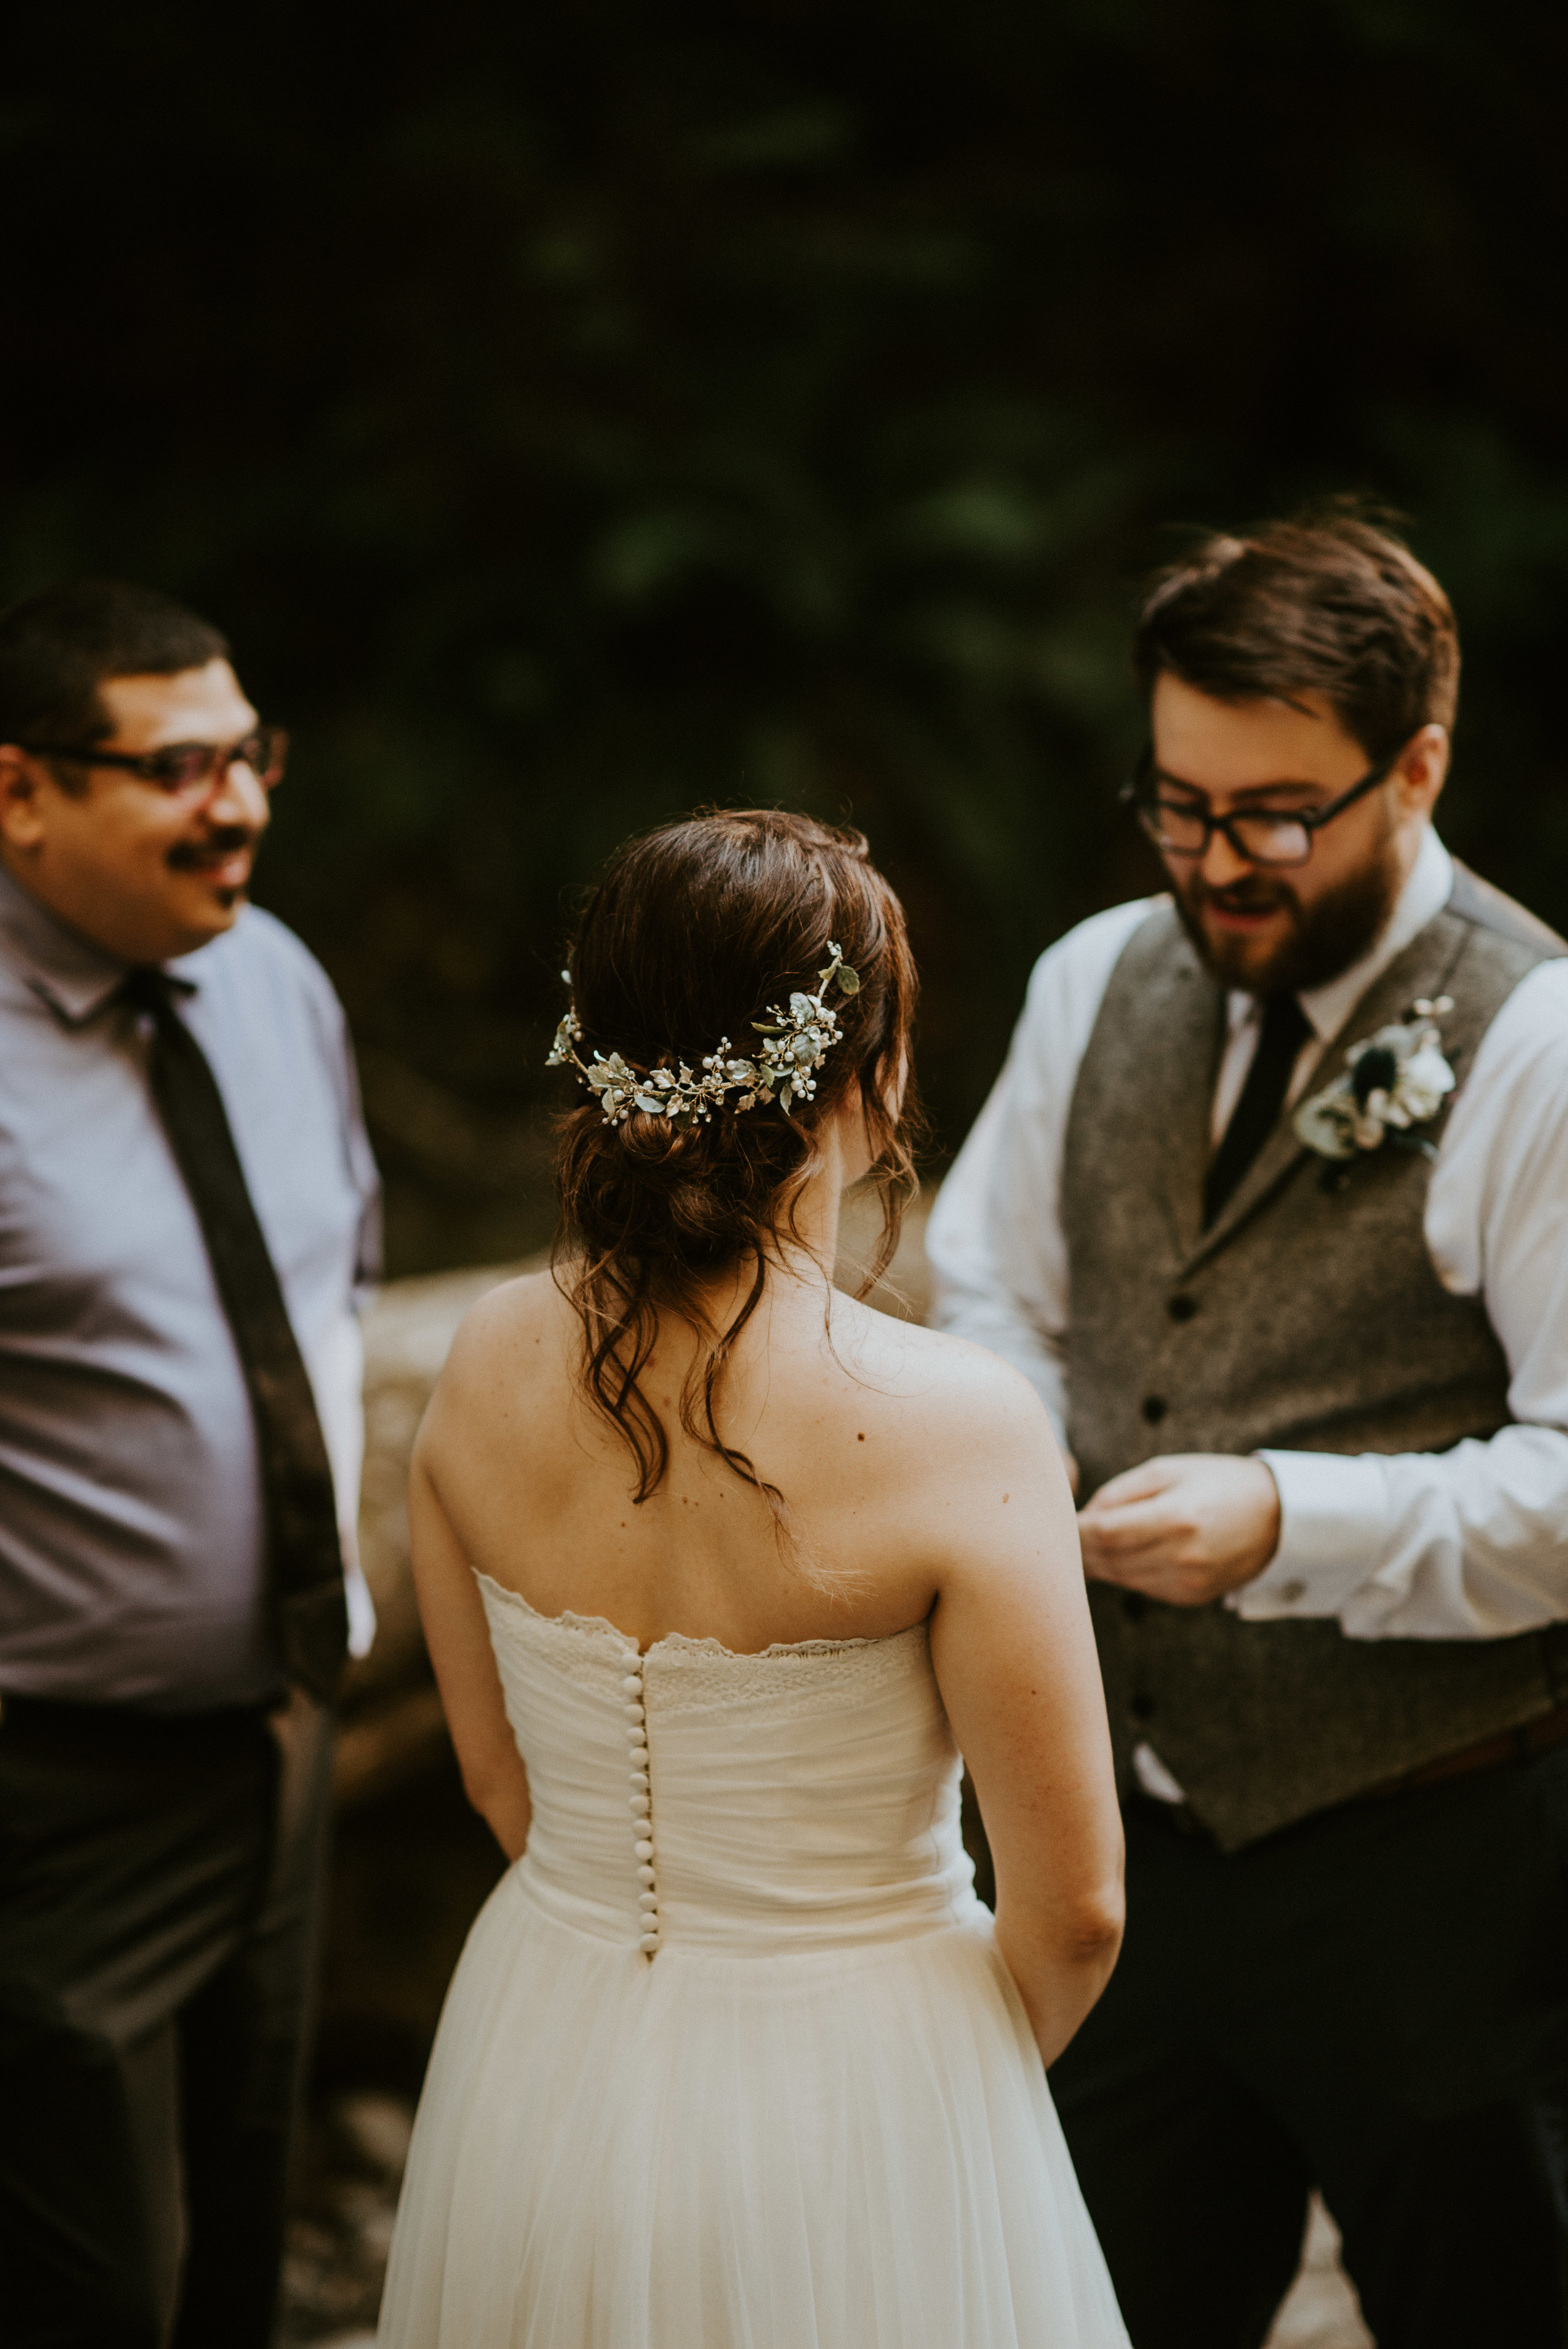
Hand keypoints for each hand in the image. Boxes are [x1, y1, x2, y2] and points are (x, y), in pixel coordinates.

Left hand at [1076, 1453, 1280, 1606]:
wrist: (1276, 1516)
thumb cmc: (1216, 1483)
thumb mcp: (1168, 1470)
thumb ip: (1119, 1493)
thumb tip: (1082, 1518)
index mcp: (1176, 1518)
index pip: (1104, 1533)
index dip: (1075, 1529)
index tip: (1063, 1520)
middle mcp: (1182, 1557)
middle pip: (1108, 1560)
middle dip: (1081, 1548)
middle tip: (1064, 1533)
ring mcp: (1188, 1583)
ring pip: (1120, 1578)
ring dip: (1098, 1563)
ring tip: (1087, 1543)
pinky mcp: (1191, 1598)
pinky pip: (1141, 1587)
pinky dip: (1124, 1573)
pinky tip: (1120, 1556)